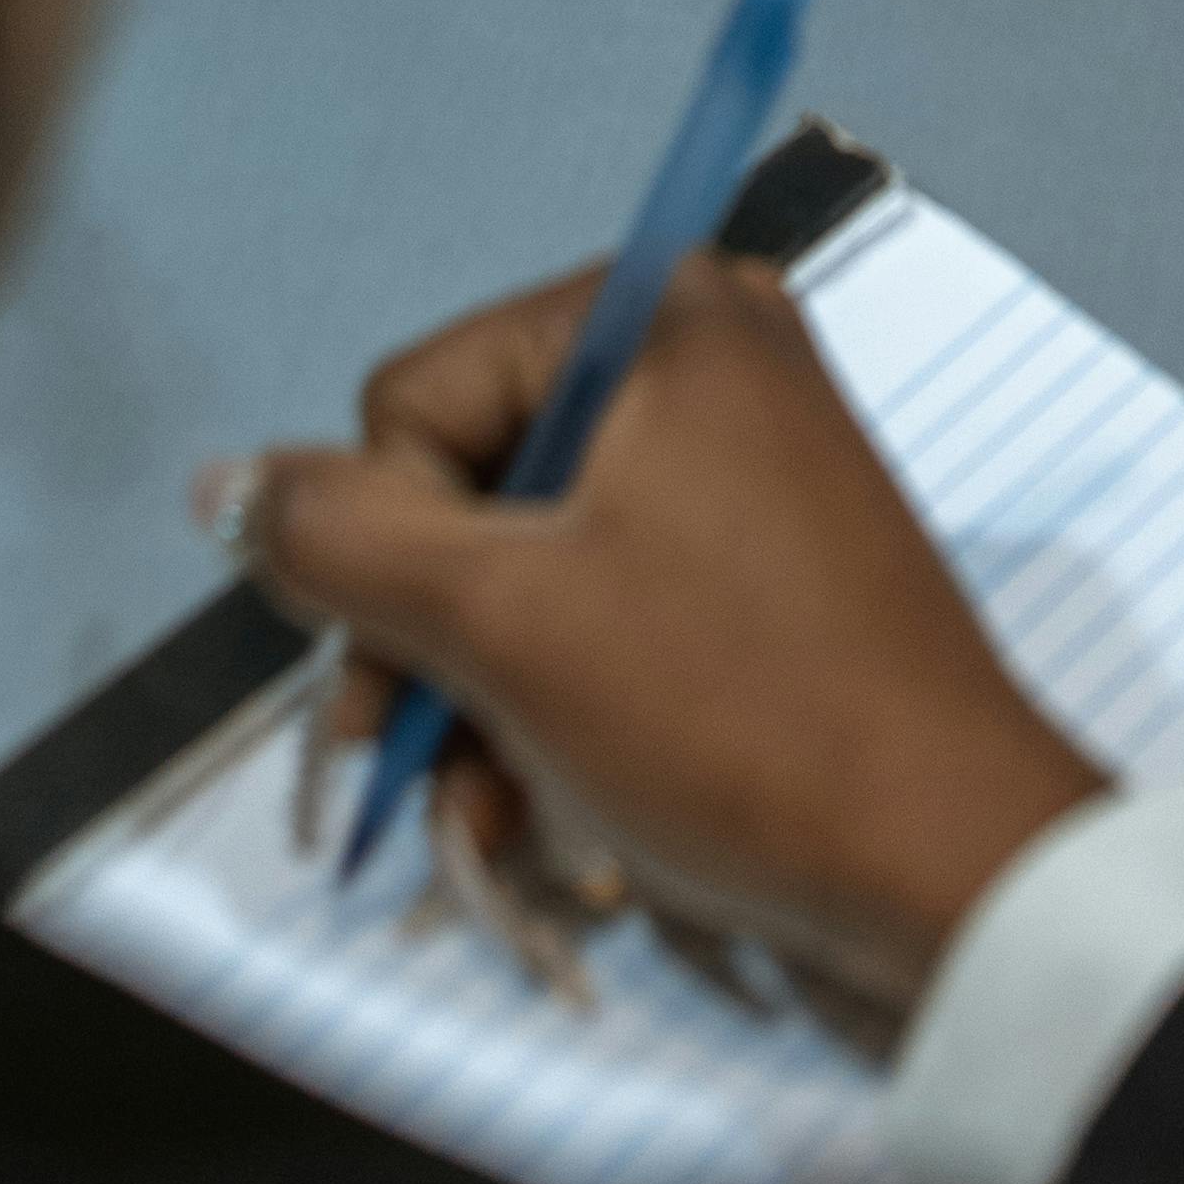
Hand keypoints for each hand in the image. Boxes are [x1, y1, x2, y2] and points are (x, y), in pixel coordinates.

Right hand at [220, 253, 1105, 1017]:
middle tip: (402, 772)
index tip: (413, 663)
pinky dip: (565, 721)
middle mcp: (711, 364)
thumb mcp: (500, 622)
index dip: (390, 548)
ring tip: (494, 828)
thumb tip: (231, 487)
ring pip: (534, 578)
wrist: (952, 867)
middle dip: (429, 647)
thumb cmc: (736, 718)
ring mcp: (749, 475)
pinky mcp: (772, 581)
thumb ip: (339, 541)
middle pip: (471, 490)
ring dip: (485, 710)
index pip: (416, 401)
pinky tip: (554, 827)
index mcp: (661, 316)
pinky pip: (616, 623)